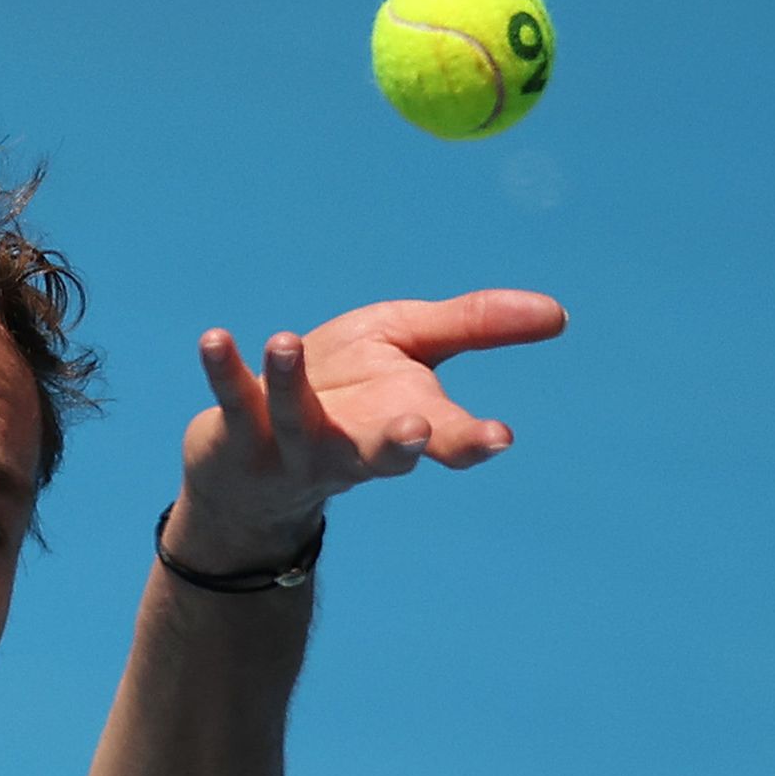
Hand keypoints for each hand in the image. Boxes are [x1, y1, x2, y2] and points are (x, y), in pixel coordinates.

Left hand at [166, 289, 566, 566]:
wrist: (256, 461)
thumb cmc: (347, 393)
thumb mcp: (412, 348)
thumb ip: (475, 327)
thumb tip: (559, 314)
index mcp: (403, 427)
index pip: (447, 442)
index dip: (471, 442)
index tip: (498, 439)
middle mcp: (351, 448)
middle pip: (380, 454)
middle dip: (397, 445)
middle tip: (415, 433)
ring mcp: (291, 446)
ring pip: (294, 421)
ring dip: (289, 384)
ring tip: (285, 342)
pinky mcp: (237, 433)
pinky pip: (232, 400)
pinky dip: (223, 369)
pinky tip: (215, 339)